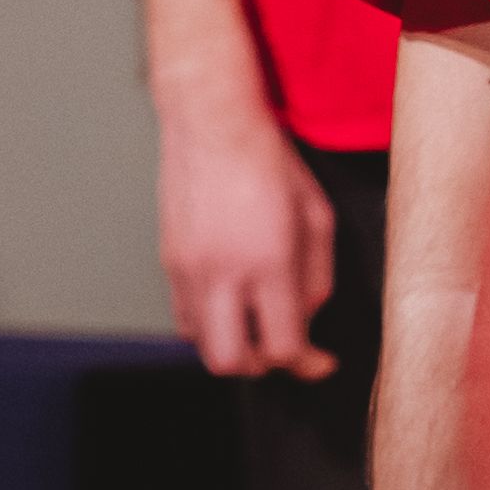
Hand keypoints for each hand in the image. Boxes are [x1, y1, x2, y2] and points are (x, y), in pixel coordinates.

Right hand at [159, 85, 336, 377]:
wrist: (213, 124)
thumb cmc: (272, 163)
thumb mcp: (317, 218)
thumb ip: (317, 278)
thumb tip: (307, 320)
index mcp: (267, 263)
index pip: (283, 347)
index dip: (306, 364)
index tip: (321, 361)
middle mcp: (221, 274)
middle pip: (233, 362)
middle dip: (263, 366)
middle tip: (285, 348)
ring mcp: (187, 270)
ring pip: (202, 345)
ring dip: (233, 345)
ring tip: (257, 322)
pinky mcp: (168, 261)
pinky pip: (184, 318)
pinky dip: (209, 325)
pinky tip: (231, 303)